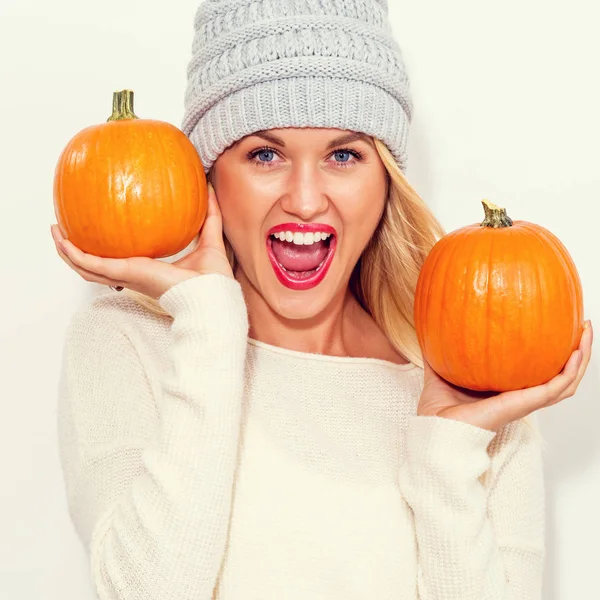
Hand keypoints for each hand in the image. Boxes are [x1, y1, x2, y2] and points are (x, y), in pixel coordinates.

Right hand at [50, 183, 233, 298]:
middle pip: (97, 266)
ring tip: (56, 233)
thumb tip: (209, 188)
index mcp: (148, 268)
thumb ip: (209, 215)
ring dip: (67, 252)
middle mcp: (133, 274)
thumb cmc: (212, 278)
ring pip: (87, 269)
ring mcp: (127, 275)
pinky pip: (93, 266)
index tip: (99, 231)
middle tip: (67, 231)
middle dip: (78, 251)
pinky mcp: (126, 273)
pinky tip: (64, 241)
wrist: (212, 295)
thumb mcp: (209, 238)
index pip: (122, 260)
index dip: (107, 248)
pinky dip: (75, 255)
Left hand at [417, 322, 593, 431]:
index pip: (536, 372)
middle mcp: (519, 396)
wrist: (436, 430)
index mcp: (504, 390)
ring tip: (586, 333)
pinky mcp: (524, 404)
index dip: (550, 353)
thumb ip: (437, 353)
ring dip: (581, 358)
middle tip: (583, 327)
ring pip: (566, 381)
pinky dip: (570, 371)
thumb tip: (429, 329)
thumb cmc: (437, 411)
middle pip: (559, 375)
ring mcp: (524, 401)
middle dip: (575, 352)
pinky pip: (556, 388)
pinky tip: (575, 352)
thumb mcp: (439, 372)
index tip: (556, 328)